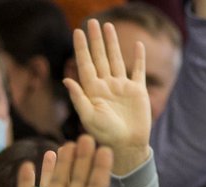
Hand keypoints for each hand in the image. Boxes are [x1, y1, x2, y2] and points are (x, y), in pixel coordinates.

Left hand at [65, 20, 151, 174]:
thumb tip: (66, 79)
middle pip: (100, 57)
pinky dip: (139, 58)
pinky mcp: (138, 92)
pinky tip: (138, 45)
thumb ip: (78, 99)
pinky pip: (138, 71)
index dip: (81, 48)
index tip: (77, 32)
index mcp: (93, 90)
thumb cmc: (105, 135)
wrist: (127, 146)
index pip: (85, 64)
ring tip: (108, 26)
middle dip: (96, 40)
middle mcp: (107, 85)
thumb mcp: (89, 118)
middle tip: (92, 22)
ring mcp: (122, 87)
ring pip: (116, 60)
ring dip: (112, 43)